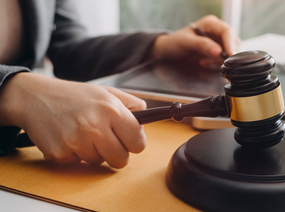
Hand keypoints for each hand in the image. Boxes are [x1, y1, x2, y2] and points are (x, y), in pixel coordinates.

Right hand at [0, 73, 146, 167]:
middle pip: (121, 159)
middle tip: (107, 142)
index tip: (130, 141)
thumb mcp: (105, 92)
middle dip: (117, 153)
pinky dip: (74, 154)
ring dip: (94, 152)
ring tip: (83, 133)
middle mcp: (94, 126)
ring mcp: (76, 141)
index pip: (138, 141)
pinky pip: (78, 163)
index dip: (135, 143)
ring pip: (99, 162)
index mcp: (111, 109)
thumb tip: (145, 120)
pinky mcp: (60, 153)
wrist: (34, 98)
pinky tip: (67, 137)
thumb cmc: (73, 96)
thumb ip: (131, 104)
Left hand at [149, 15, 239, 69]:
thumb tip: (218, 51)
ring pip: (230, 53)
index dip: (230, 44)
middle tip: (214, 62)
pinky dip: (215, 65)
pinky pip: (223, 61)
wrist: (169, 52)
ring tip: (203, 62)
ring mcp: (219, 43)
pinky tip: (203, 63)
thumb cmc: (175, 43)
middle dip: (225, 54)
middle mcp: (218, 32)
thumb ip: (202, 45)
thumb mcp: (186, 42)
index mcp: (211, 24)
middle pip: (233, 43)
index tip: (230, 55)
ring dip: (218, 61)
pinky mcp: (217, 54)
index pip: (227, 32)